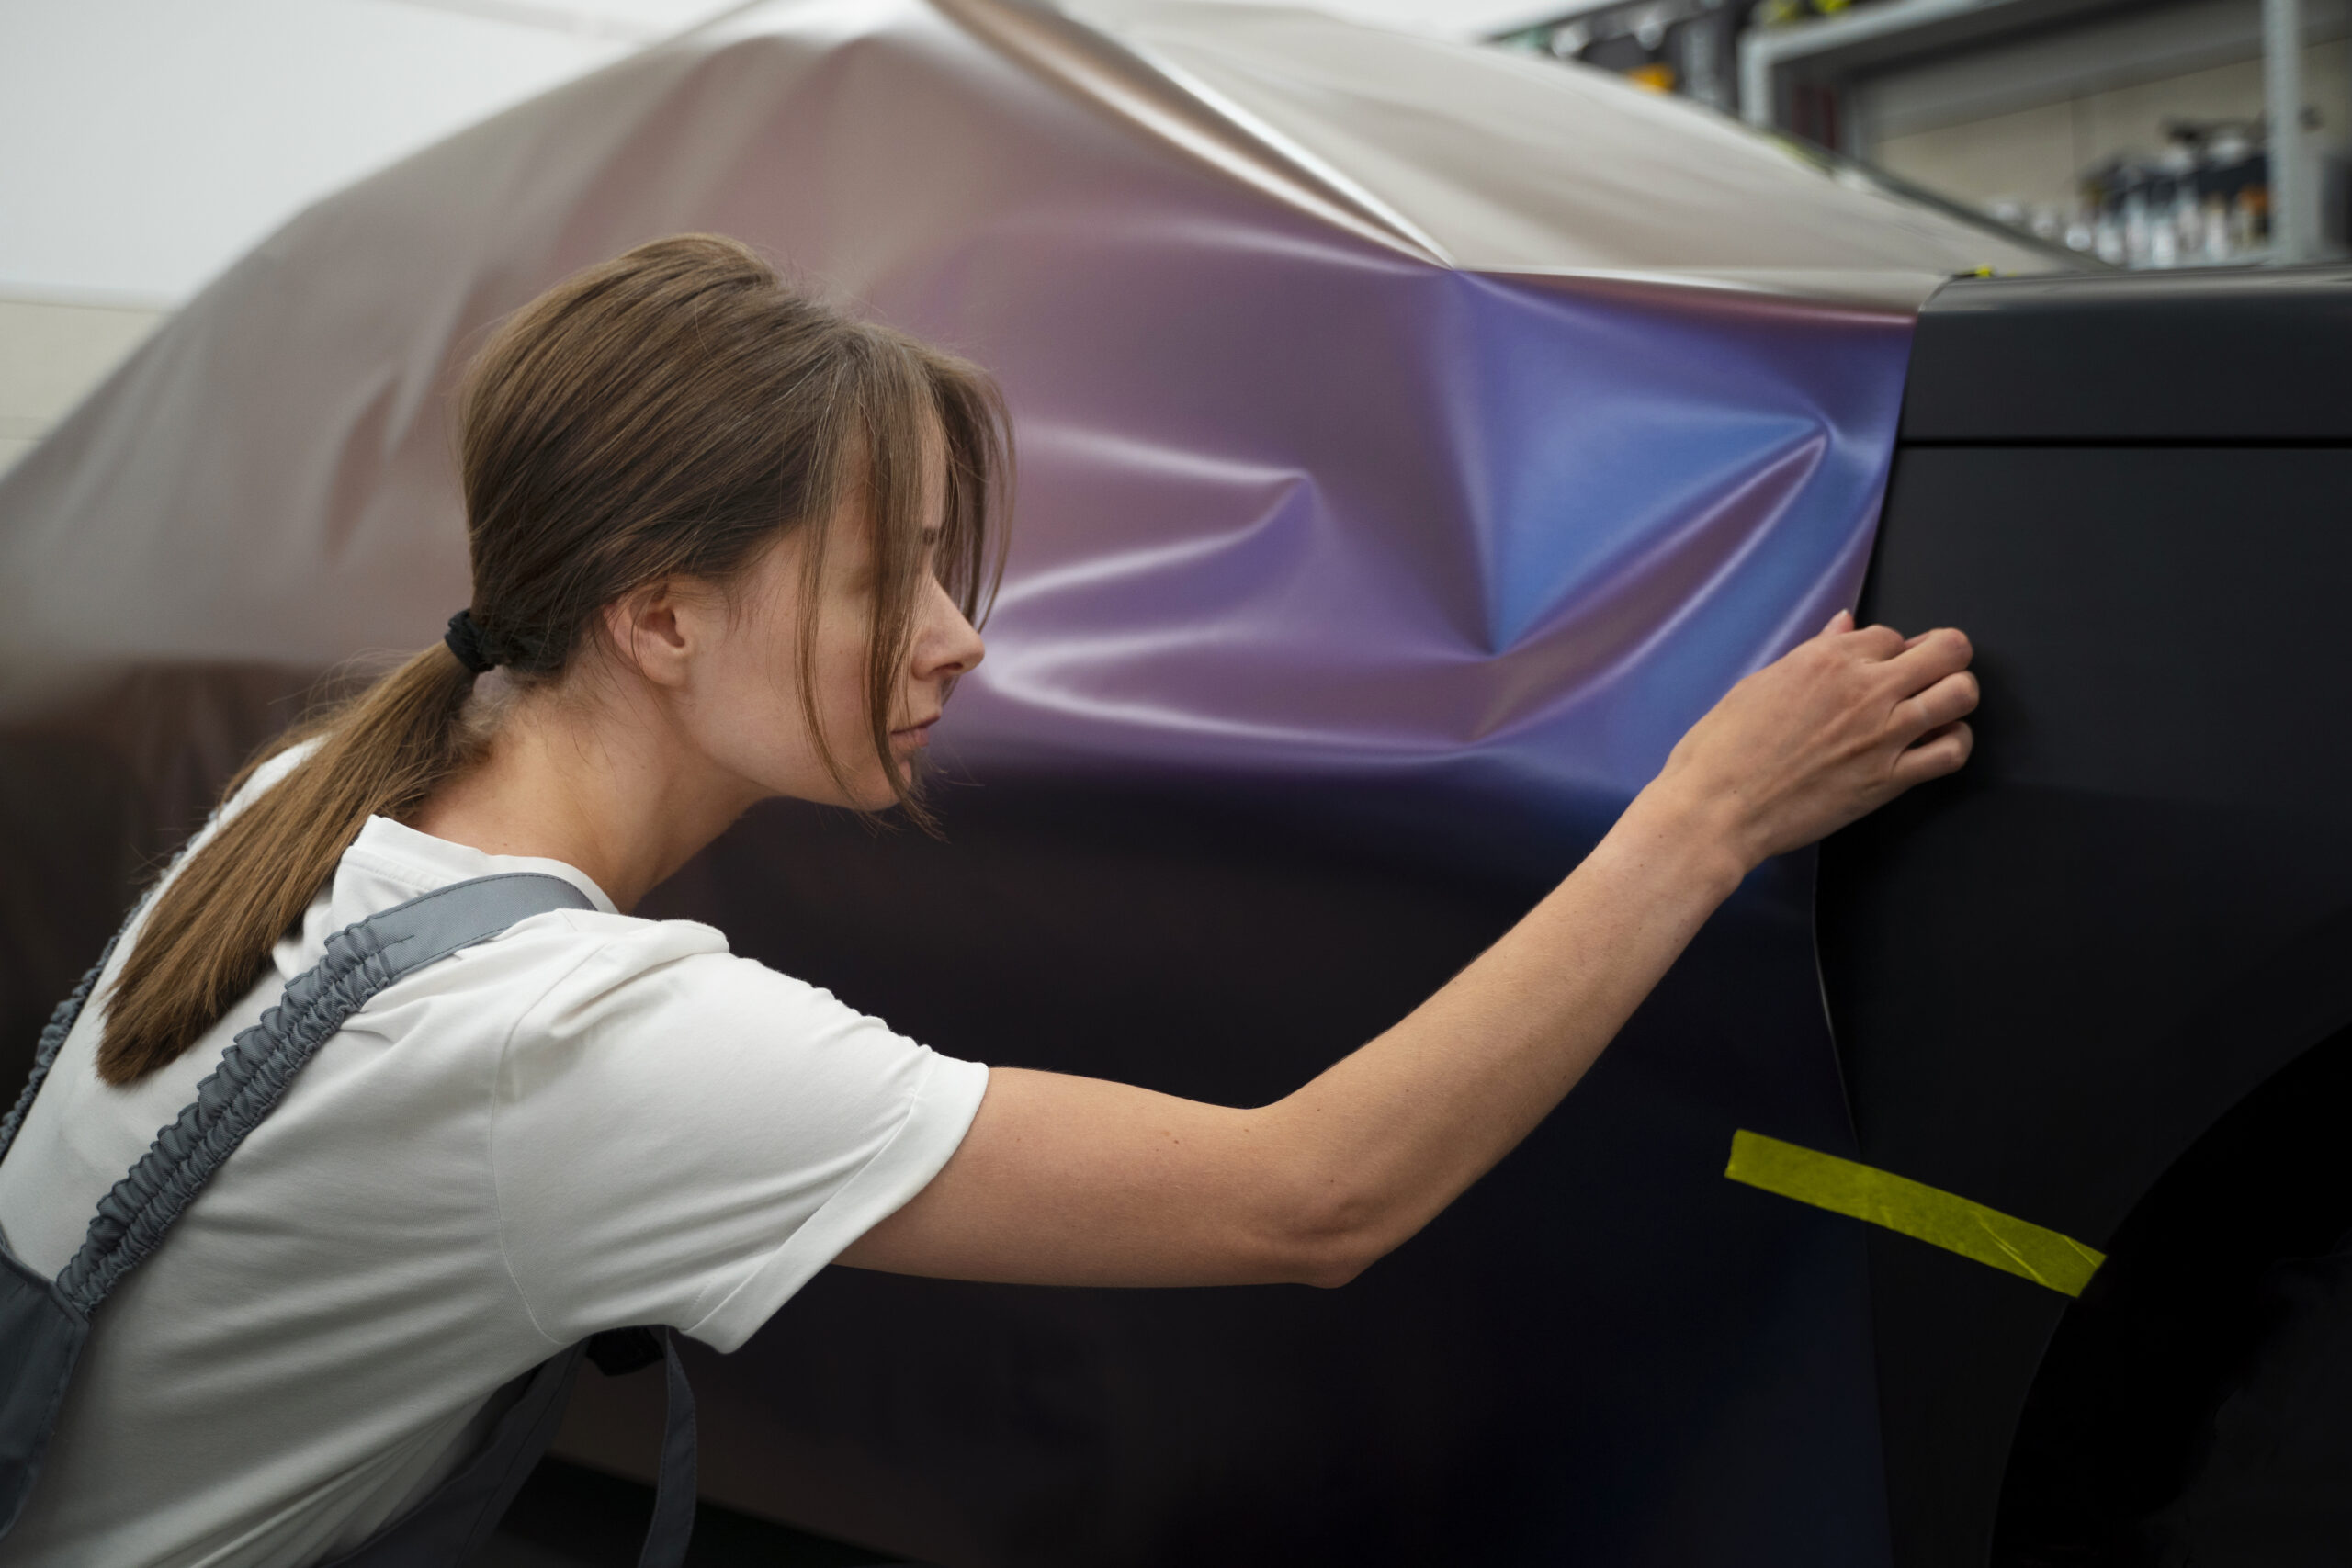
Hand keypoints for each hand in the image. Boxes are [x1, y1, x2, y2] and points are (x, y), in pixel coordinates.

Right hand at [1643, 610, 1976, 869]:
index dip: (1890, 650)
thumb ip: (1813, 652)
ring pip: (1961, 693)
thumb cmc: (1720, 749)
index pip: (1891, 635)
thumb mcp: (1759, 684)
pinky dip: (1955, 743)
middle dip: (1946, 655)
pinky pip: (1952, 751)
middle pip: (1948, 649)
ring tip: (1940, 707)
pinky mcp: (1890, 779)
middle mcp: (1865, 689)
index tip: (1881, 668)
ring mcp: (1883, 734)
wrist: (1716, 810)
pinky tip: (1936, 745)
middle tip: (1931, 673)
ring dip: (1957, 694)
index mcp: (1827, 659)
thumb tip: (1844, 624)